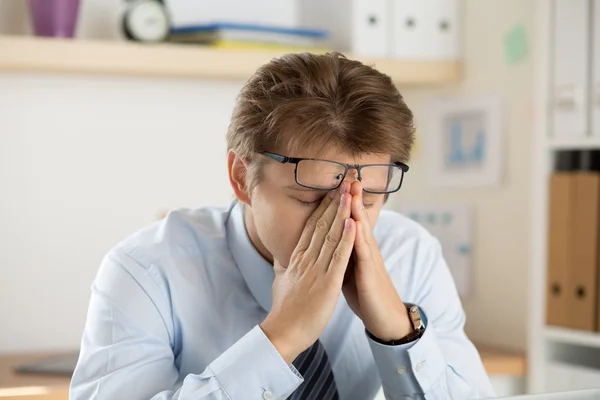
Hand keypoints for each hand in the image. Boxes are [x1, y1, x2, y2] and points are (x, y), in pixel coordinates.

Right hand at [260, 184, 355, 363]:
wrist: (283, 331)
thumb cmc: (284, 309)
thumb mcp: (281, 281)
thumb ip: (284, 266)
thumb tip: (282, 256)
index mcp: (298, 258)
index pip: (312, 226)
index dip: (322, 206)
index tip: (332, 190)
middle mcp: (306, 258)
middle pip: (322, 224)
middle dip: (334, 201)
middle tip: (344, 180)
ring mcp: (317, 269)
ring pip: (331, 235)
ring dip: (341, 212)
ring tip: (349, 192)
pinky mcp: (327, 282)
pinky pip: (338, 257)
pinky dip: (346, 239)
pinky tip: (353, 223)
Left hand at [342, 181, 412, 341]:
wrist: (385, 318)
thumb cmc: (365, 293)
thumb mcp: (349, 269)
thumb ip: (340, 253)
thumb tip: (326, 243)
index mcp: (357, 248)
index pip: (349, 219)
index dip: (342, 200)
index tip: (336, 180)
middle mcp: (365, 249)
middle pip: (357, 217)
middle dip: (352, 195)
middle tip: (348, 172)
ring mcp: (370, 259)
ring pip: (361, 229)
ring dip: (356, 208)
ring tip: (351, 188)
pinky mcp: (370, 273)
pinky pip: (363, 252)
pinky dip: (358, 236)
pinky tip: (354, 222)